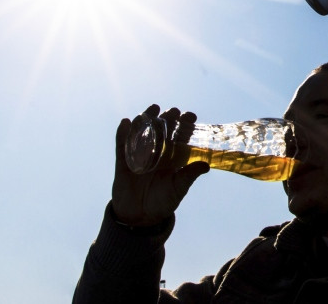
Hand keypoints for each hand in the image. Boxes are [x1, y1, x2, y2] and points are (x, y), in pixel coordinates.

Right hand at [110, 104, 208, 226]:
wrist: (140, 217)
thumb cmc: (162, 201)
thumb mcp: (178, 188)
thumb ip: (189, 176)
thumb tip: (206, 165)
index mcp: (172, 156)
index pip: (179, 136)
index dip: (184, 124)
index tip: (190, 116)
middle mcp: (156, 152)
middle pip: (161, 129)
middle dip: (167, 118)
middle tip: (173, 112)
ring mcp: (139, 155)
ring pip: (142, 133)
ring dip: (145, 119)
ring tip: (152, 109)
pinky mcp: (124, 162)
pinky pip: (122, 146)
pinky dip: (122, 134)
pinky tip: (126, 123)